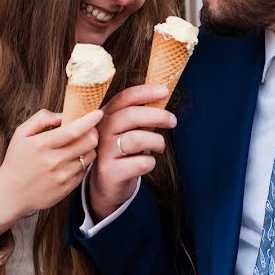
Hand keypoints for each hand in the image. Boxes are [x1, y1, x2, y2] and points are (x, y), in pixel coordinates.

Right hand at [0, 108, 102, 243]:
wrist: (10, 194)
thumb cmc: (17, 160)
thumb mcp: (21, 134)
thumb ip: (42, 119)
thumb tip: (63, 115)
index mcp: (42, 145)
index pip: (73, 130)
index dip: (90, 120)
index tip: (98, 113)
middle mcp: (54, 161)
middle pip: (89, 142)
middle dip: (93, 132)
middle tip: (89, 129)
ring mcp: (62, 176)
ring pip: (90, 156)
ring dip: (89, 147)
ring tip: (79, 145)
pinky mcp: (67, 188)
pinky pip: (85, 170)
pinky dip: (82, 162)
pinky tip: (71, 160)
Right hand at [88, 84, 176, 220]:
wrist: (107, 183)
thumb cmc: (123, 150)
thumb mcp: (127, 129)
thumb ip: (139, 114)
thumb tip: (163, 94)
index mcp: (106, 115)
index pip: (124, 98)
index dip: (145, 92)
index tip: (164, 91)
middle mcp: (102, 131)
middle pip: (131, 116)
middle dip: (158, 115)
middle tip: (173, 121)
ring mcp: (104, 151)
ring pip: (137, 139)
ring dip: (156, 141)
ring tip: (159, 146)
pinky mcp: (110, 171)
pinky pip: (140, 163)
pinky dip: (151, 163)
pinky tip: (147, 163)